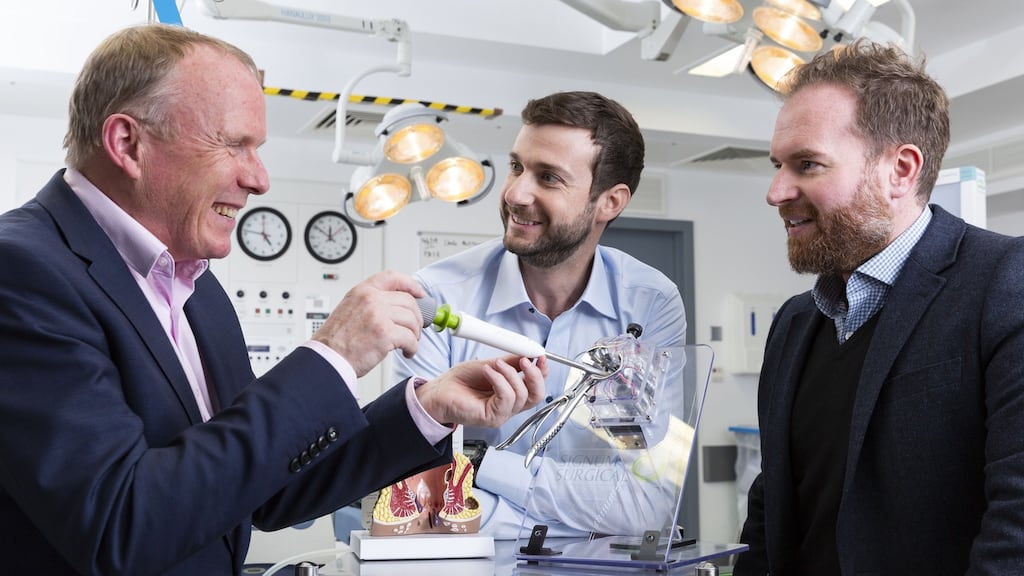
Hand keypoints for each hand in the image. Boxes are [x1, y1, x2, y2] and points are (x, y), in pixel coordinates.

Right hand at [311, 270, 425, 376]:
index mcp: (363, 291)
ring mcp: (378, 315)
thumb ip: (371, 303)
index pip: (393, 277)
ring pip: (412, 320)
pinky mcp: (385, 334)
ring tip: (409, 343)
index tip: (420, 293)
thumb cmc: (337, 340)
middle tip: (415, 329)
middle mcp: (371, 299)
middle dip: (417, 317)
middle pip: (408, 301)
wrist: (328, 358)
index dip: (411, 284)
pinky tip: (406, 352)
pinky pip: (410, 338)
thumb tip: (396, 306)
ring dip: (415, 334)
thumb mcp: (350, 309)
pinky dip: (412, 348)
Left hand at [415, 355, 548, 427]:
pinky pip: (506, 398)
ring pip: (521, 396)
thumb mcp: (490, 366)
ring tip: (494, 364)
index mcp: (511, 393)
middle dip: (535, 375)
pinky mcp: (492, 417)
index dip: (542, 371)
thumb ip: (510, 362)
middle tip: (524, 359)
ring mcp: (502, 414)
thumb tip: (528, 353)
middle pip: (537, 395)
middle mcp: (509, 405)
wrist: (439, 391)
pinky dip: (500, 381)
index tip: (539, 355)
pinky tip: (489, 372)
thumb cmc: (460, 381)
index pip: (536, 386)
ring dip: (510, 374)